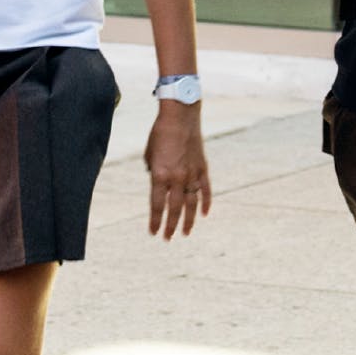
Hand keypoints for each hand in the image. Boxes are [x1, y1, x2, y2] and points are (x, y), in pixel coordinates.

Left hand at [145, 102, 211, 238]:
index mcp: (160, 175)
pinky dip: (205, 203)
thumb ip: (153, 172)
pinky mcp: (203, 168)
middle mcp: (177, 178)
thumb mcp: (149, 155)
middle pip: (174, 209)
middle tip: (168, 238)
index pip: (157, 205)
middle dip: (170, 226)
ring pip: (191, 204)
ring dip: (188, 221)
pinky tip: (204, 214)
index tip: (153, 233)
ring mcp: (192, 174)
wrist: (180, 116)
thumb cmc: (160, 133)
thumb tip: (158, 184)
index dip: (155, 221)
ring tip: (185, 233)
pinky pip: (205, 190)